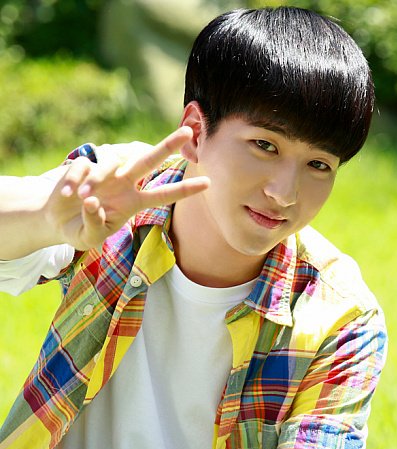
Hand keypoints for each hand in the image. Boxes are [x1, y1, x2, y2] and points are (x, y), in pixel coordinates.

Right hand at [44, 127, 208, 250]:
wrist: (56, 219)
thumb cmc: (80, 230)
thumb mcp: (89, 238)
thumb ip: (95, 225)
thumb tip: (93, 203)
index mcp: (133, 203)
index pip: (163, 195)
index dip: (185, 190)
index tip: (208, 183)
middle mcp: (124, 184)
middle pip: (148, 161)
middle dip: (168, 145)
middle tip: (188, 131)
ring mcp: (105, 173)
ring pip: (110, 164)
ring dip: (96, 181)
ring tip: (83, 198)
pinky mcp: (84, 165)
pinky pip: (84, 168)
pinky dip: (75, 182)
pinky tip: (67, 194)